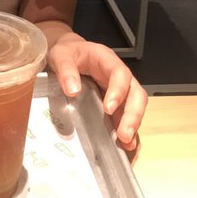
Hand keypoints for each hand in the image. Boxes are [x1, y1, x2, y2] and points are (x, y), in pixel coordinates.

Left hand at [47, 32, 146, 152]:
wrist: (66, 53)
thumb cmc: (66, 52)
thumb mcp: (60, 55)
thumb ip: (65, 69)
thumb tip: (73, 90)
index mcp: (106, 59)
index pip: (120, 74)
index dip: (118, 91)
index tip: (108, 109)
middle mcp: (118, 75)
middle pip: (136, 93)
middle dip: (133, 114)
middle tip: (124, 134)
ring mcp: (119, 89)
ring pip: (135, 106)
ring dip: (132, 125)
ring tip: (126, 143)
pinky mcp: (116, 102)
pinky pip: (126, 115)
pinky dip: (128, 129)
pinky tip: (125, 144)